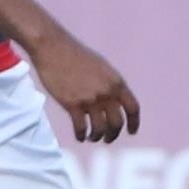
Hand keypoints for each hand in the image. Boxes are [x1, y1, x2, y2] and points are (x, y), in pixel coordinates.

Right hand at [25, 28, 139, 142]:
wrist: (54, 49)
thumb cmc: (76, 56)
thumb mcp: (102, 67)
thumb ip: (110, 84)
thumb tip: (113, 100)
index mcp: (117, 83)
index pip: (133, 108)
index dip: (134, 123)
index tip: (131, 132)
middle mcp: (107, 93)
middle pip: (117, 123)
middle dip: (113, 134)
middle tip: (107, 138)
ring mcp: (90, 100)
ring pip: (100, 128)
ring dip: (97, 137)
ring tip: (92, 138)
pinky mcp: (72, 104)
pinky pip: (81, 127)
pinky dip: (81, 135)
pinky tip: (79, 137)